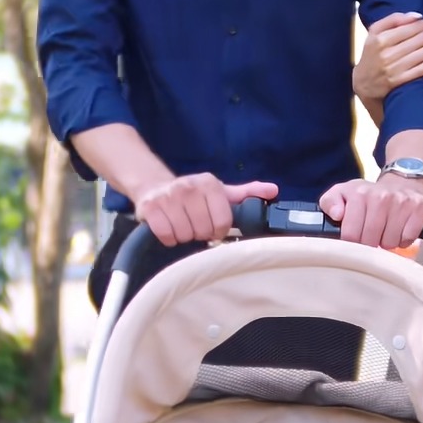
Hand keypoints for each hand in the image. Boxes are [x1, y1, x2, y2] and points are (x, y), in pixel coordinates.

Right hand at [134, 172, 278, 246]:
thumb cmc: (192, 195)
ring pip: (185, 235)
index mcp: (209, 184)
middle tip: (194, 226)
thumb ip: (246, 193)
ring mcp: (168, 197)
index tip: (213, 228)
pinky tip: (169, 229)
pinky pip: (166, 235)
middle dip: (200, 233)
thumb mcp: (219, 192)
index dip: (219, 230)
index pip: (223, 221)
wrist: (154, 186)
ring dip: (184, 236)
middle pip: (203, 230)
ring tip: (182, 226)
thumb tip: (273, 190)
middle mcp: (188, 187)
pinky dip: (168, 238)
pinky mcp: (150, 208)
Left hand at [319, 174, 422, 249]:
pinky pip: (408, 238)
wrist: (401, 182)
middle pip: (370, 241)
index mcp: (360, 194)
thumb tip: (336, 214)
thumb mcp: (343, 193)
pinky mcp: (421, 207)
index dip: (352, 241)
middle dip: (369, 242)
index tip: (355, 236)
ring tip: (385, 229)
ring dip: (387, 241)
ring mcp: (402, 202)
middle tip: (371, 233)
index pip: (351, 235)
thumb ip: (329, 202)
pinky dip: (404, 239)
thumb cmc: (369, 195)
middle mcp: (382, 196)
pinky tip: (400, 229)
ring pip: (390, 242)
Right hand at [353, 11, 422, 101]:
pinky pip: (422, 68)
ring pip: (422, 53)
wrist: (365, 83)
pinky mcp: (400, 81)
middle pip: (418, 39)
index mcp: (380, 39)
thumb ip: (394, 19)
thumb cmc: (372, 54)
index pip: (409, 28)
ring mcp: (393, 69)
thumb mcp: (374, 32)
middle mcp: (386, 54)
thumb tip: (417, 16)